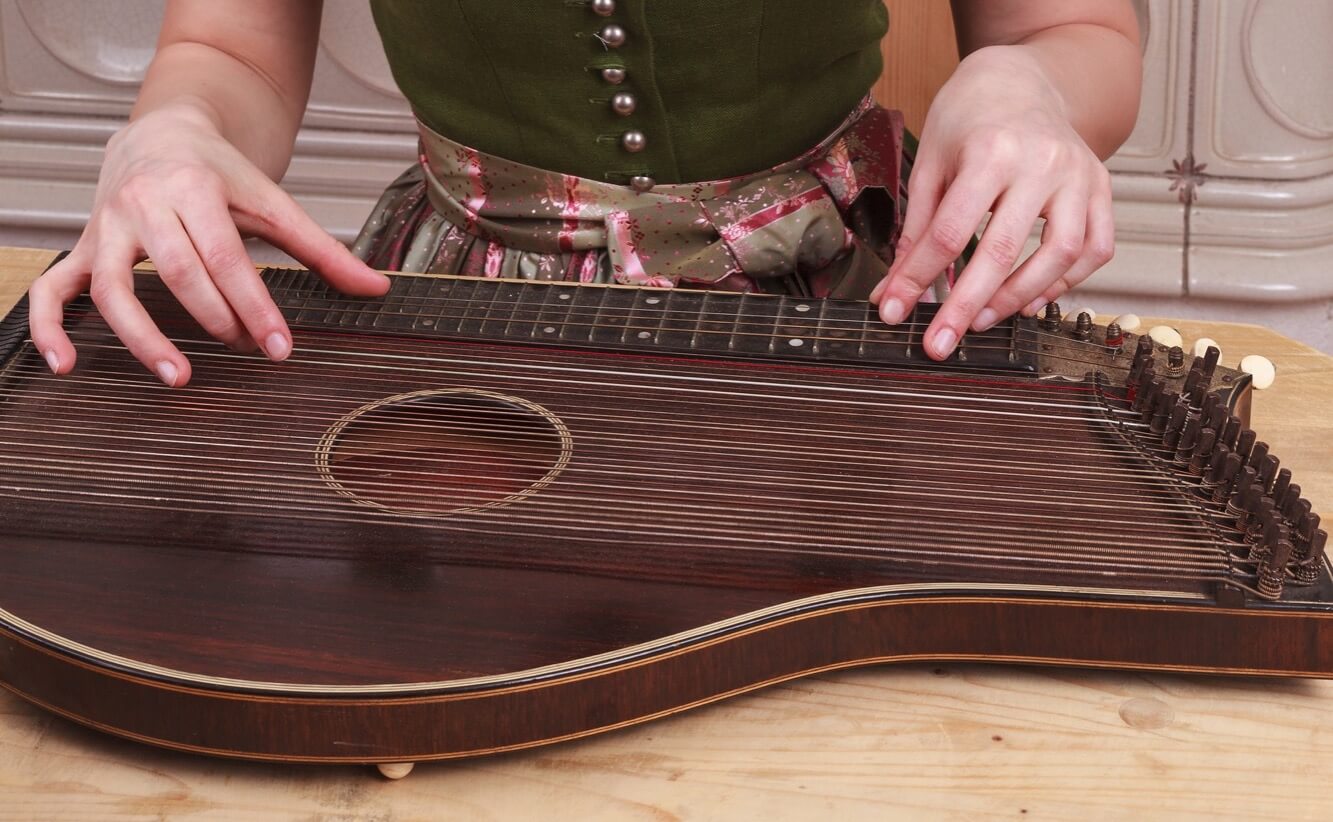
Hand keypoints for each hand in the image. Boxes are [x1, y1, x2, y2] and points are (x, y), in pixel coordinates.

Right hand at [29, 104, 389, 385]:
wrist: (162, 132)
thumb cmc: (222, 175)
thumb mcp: (275, 203)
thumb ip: (324, 250)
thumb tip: (378, 288)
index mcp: (194, 189)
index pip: (226, 257)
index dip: (254, 306)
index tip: (279, 349)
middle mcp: (144, 205)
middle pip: (177, 271)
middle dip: (216, 318)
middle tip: (249, 352)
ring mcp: (106, 228)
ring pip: (111, 285)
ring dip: (142, 336)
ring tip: (180, 377)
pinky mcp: (83, 248)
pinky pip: (55, 288)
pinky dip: (51, 327)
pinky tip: (67, 366)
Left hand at [870, 47, 1114, 359]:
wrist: (1022, 78)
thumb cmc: (970, 118)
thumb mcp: (931, 162)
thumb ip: (916, 228)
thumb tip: (893, 291)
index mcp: (991, 150)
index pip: (951, 231)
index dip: (918, 278)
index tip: (893, 311)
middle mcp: (1042, 162)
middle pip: (1002, 251)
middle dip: (965, 306)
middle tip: (939, 343)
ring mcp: (1080, 175)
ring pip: (1061, 255)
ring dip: (1018, 298)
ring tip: (980, 321)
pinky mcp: (1102, 188)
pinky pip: (1096, 248)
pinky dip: (1066, 283)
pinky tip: (1030, 300)